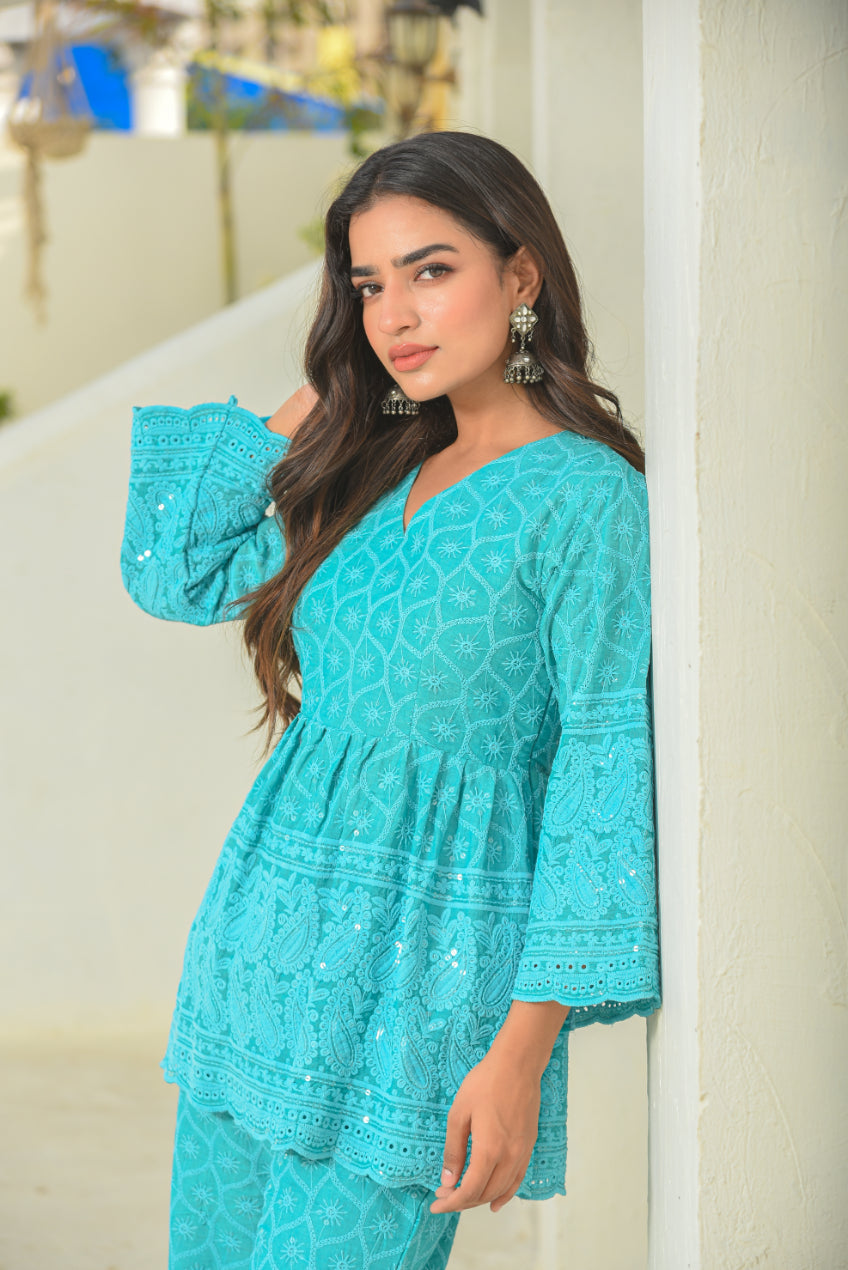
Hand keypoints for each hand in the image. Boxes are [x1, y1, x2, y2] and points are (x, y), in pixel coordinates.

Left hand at [428, 1049, 540, 1214]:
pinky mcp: (528, 1146)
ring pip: (502, 1189)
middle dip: (462, 1201)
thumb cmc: (485, 1083)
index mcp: (489, 1150)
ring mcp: (522, 1153)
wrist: (517, 1064)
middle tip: (443, 1195)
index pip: (470, 1190)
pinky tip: (495, 1202)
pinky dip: (505, 1194)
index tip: (436, 1204)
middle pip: (485, 1193)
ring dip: (481, 1198)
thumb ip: (454, 1150)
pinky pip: (517, 1179)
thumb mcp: (459, 1113)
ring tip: (461, 1197)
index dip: (452, 1202)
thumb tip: (448, 1180)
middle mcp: (509, 1157)